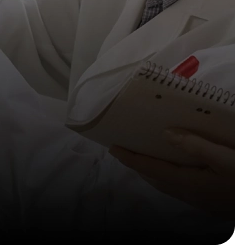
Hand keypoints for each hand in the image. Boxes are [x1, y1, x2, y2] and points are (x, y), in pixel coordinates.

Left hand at [110, 129, 234, 218]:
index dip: (131, 159)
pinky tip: (171, 166)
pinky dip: (166, 175)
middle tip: (122, 148)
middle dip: (137, 164)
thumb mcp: (226, 157)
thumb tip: (166, 133)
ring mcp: (200, 201)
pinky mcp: (210, 201)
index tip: (113, 147)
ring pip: (166, 185)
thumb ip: (195, 145)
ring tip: (141, 155)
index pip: (151, 170)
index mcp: (189, 184)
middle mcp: (190, 195)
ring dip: (151, 171)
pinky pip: (178, 186)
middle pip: (155, 179)